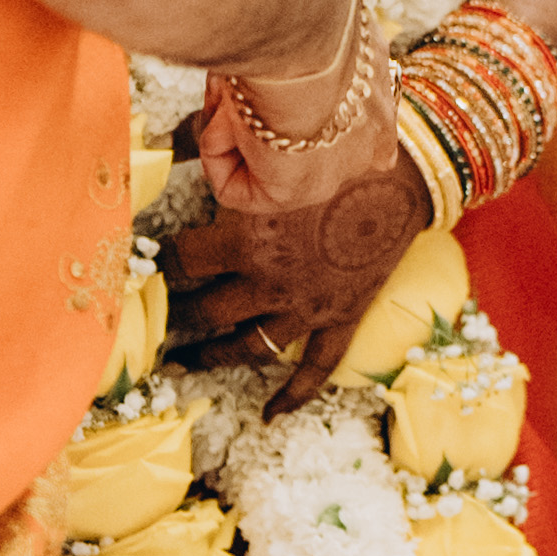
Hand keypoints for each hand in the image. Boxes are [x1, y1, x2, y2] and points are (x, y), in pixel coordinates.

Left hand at [170, 145, 429, 405]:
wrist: (406, 175)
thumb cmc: (334, 152)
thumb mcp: (265, 146)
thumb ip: (210, 144)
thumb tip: (165, 140)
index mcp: (247, 239)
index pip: (181, 261)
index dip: (160, 260)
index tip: (150, 260)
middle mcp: (270, 282)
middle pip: (204, 313)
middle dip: (175, 317)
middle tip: (156, 319)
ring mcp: (306, 307)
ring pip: (246, 347)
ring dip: (211, 357)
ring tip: (185, 361)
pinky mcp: (341, 318)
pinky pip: (314, 370)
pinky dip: (292, 396)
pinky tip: (269, 415)